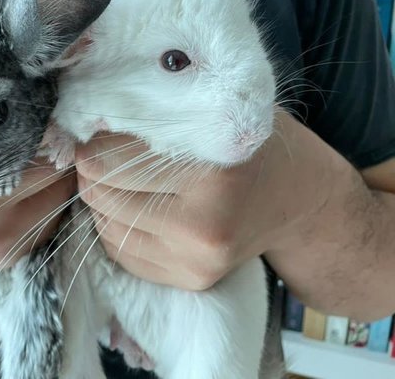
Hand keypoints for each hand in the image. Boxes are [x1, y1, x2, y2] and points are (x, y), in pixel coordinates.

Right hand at [0, 134, 75, 273]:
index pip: (43, 159)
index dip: (51, 129)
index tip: (48, 107)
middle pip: (58, 182)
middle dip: (58, 150)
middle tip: (51, 124)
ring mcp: (3, 251)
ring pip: (59, 203)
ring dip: (56, 175)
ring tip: (40, 147)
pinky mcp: (6, 258)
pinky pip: (47, 221)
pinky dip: (47, 196)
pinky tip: (30, 176)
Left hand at [75, 111, 323, 289]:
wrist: (303, 202)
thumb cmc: (257, 147)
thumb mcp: (216, 115)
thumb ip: (161, 117)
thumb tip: (92, 119)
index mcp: (212, 176)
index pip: (111, 159)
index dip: (92, 139)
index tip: (94, 126)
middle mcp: (202, 227)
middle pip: (103, 193)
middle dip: (91, 168)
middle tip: (98, 148)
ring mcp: (195, 262)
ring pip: (106, 224)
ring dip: (100, 197)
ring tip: (118, 175)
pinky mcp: (189, 280)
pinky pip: (121, 252)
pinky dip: (114, 224)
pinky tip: (131, 203)